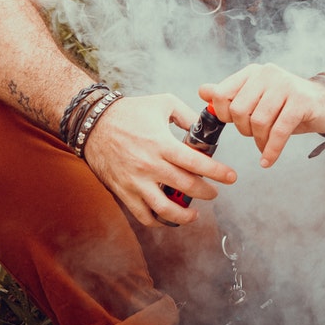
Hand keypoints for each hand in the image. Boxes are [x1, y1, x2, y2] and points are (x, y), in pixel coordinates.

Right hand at [82, 93, 236, 226]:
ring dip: (185, 215)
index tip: (231, 177)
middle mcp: (150, 165)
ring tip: (195, 213)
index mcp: (161, 143)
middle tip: (215, 191)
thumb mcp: (163, 103)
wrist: (93, 123)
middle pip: (187, 187)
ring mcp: (136, 182)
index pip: (196, 163)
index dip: (218, 172)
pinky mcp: (124, 192)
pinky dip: (159, 221)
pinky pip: (144, 215)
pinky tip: (169, 215)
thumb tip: (205, 128)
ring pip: (166, 209)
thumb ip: (187, 115)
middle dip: (208, 192)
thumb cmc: (130, 111)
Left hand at [200, 63, 324, 167]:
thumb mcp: (258, 98)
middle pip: (239, 110)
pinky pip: (279, 131)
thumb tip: (202, 91)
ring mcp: (285, 85)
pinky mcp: (301, 101)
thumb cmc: (287, 104)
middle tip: (255, 135)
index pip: (221, 94)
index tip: (234, 124)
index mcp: (252, 72)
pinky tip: (268, 160)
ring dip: (260, 141)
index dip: (223, 115)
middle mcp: (267, 74)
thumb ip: (230, 94)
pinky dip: (271, 150)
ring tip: (265, 146)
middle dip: (244, 130)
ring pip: (259, 122)